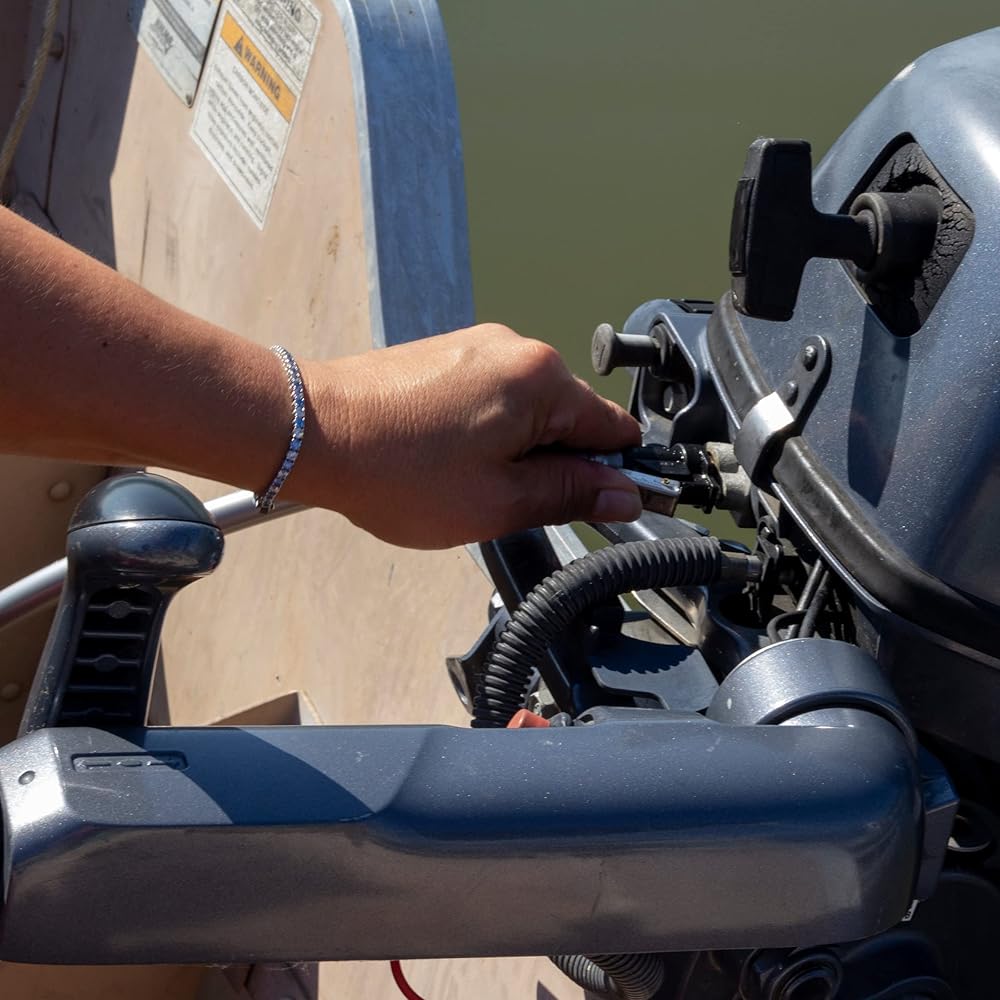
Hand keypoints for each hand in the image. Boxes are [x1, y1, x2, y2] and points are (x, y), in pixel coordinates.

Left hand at [291, 324, 641, 547]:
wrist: (311, 433)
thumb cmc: (396, 470)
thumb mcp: (498, 502)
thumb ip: (570, 495)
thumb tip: (624, 495)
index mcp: (541, 380)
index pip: (614, 430)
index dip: (614, 476)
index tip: (603, 509)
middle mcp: (516, 349)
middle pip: (571, 418)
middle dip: (556, 464)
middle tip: (511, 503)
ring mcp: (479, 347)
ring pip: (530, 411)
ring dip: (519, 451)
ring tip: (468, 482)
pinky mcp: (449, 355)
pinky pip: (494, 399)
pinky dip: (489, 434)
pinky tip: (450, 461)